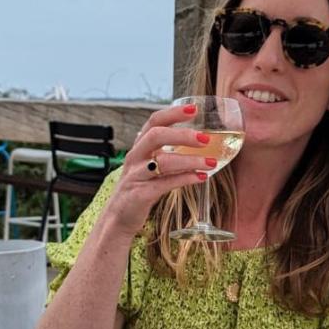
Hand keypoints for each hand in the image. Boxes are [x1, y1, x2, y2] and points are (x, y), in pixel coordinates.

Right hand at [104, 103, 214, 235]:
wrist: (117, 219)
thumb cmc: (139, 190)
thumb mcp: (149, 168)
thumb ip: (166, 155)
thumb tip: (197, 143)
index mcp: (139, 148)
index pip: (154, 122)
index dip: (173, 113)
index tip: (194, 109)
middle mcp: (135, 158)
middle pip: (156, 135)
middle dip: (183, 135)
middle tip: (206, 138)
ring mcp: (136, 176)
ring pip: (163, 161)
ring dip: (190, 160)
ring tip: (211, 162)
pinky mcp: (140, 195)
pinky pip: (165, 183)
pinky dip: (185, 179)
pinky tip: (201, 177)